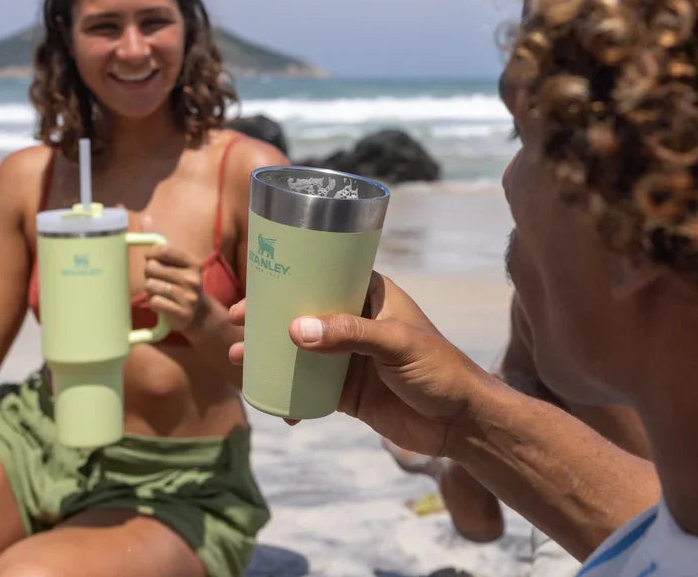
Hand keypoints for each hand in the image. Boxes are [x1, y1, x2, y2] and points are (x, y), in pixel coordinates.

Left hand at [141, 215, 210, 336]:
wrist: (197, 314)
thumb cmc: (180, 282)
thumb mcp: (174, 261)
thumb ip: (159, 241)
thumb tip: (146, 218)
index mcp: (193, 262)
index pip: (163, 249)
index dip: (150, 253)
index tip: (150, 258)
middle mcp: (193, 278)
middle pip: (152, 267)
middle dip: (148, 273)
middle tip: (157, 278)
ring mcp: (189, 296)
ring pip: (150, 285)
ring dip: (149, 290)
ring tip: (159, 292)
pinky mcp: (182, 313)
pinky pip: (154, 302)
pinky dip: (153, 302)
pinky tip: (162, 303)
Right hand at [228, 273, 494, 458]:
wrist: (461, 423)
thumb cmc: (440, 369)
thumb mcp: (396, 344)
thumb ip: (350, 335)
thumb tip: (295, 330)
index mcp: (372, 295)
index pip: (323, 275)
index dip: (287, 279)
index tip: (254, 289)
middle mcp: (357, 321)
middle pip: (303, 312)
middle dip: (267, 319)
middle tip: (236, 327)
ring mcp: (350, 357)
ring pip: (300, 350)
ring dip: (270, 356)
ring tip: (241, 364)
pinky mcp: (348, 391)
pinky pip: (309, 388)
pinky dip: (289, 394)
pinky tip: (276, 405)